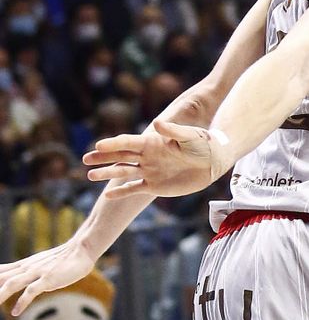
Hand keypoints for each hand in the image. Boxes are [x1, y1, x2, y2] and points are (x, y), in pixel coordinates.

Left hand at [0, 235, 97, 317]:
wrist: (81, 250)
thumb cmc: (63, 259)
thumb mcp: (41, 265)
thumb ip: (29, 272)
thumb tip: (19, 280)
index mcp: (22, 266)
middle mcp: (26, 268)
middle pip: (1, 278)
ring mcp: (36, 273)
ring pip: (11, 284)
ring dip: (0, 294)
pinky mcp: (48, 279)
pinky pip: (31, 291)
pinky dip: (22, 302)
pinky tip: (15, 312)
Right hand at [85, 118, 223, 198]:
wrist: (212, 162)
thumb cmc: (202, 143)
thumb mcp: (190, 136)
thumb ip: (173, 131)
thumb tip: (156, 123)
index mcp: (152, 143)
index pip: (128, 142)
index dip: (114, 144)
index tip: (98, 145)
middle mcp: (146, 157)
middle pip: (120, 156)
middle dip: (103, 158)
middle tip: (85, 159)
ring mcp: (148, 171)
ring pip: (123, 173)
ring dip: (107, 174)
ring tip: (90, 175)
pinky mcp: (153, 186)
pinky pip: (134, 189)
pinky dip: (121, 192)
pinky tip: (108, 196)